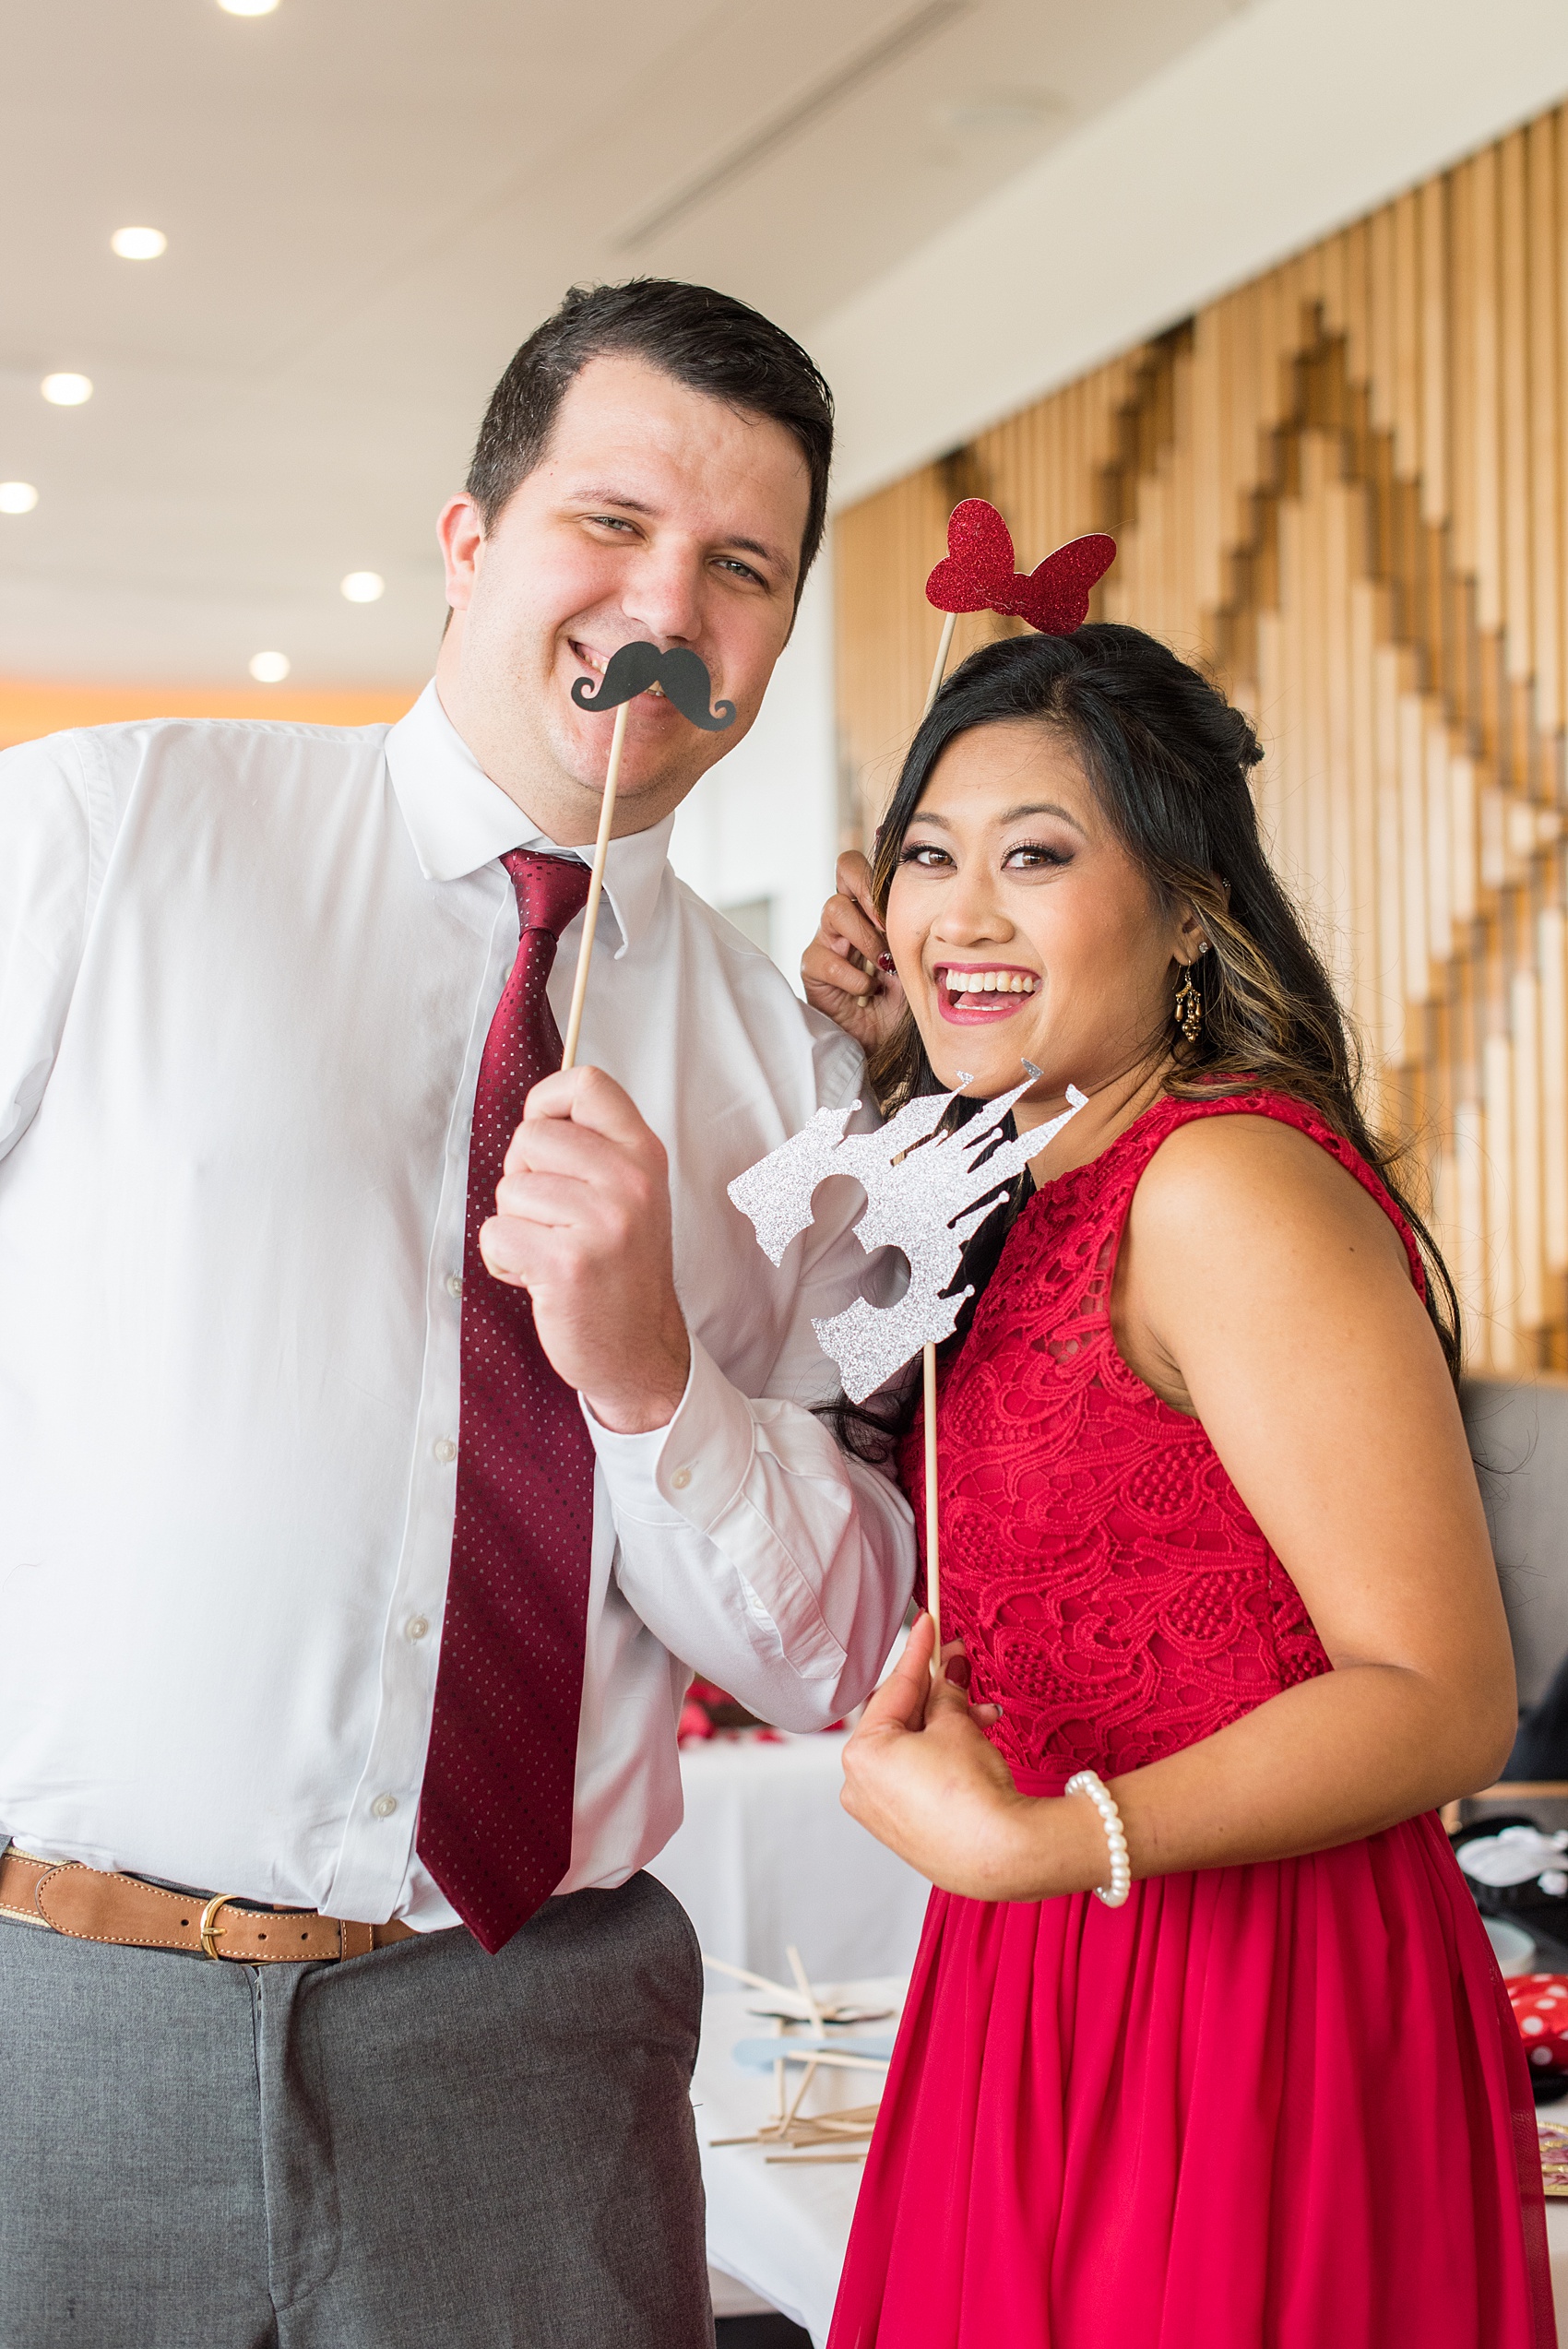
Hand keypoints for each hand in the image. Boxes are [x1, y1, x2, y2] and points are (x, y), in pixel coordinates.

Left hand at [478, 1065, 690, 1433]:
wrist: (641, 1350)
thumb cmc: (621, 1268)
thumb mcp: (631, 1193)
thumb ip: (595, 1148)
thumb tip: (539, 1108)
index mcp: (644, 1155)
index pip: (586, 1083)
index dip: (547, 1102)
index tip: (547, 1141)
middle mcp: (630, 1182)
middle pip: (531, 1135)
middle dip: (524, 1175)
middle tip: (554, 1217)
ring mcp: (602, 1223)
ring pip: (509, 1189)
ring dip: (516, 1224)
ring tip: (553, 1252)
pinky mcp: (567, 1264)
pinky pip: (496, 1233)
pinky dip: (504, 1259)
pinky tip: (538, 1277)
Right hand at [800, 851, 906, 1056]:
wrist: (886, 1043)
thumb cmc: (904, 1001)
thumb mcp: (917, 961)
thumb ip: (916, 932)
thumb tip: (934, 904)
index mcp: (869, 908)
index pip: (863, 866)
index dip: (877, 876)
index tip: (902, 905)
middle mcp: (845, 917)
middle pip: (846, 867)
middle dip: (870, 893)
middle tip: (889, 925)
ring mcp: (826, 940)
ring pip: (834, 910)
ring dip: (866, 939)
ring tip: (883, 966)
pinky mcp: (813, 969)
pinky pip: (828, 960)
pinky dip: (855, 979)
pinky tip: (868, 994)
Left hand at [840, 1616, 1107, 1900]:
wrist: (1002, 1853)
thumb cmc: (971, 1791)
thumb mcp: (956, 1724)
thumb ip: (945, 1692)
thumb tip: (948, 1670)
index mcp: (861, 1753)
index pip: (894, 1689)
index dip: (917, 1654)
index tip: (928, 1624)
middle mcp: (859, 1785)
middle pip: (899, 1721)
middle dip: (936, 1693)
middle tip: (960, 1665)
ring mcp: (880, 1813)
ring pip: (912, 1750)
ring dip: (947, 1726)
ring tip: (985, 1713)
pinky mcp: (904, 1832)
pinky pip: (918, 1778)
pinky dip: (942, 1757)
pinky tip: (975, 1743)